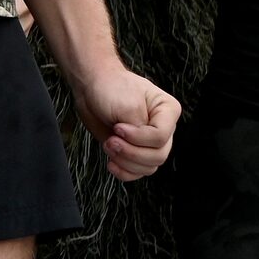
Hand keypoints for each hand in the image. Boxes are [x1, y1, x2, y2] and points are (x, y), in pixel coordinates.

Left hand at [73, 61, 180, 180]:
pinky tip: (111, 164)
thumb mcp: (128, 105)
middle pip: (158, 155)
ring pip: (149, 167)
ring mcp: (149, 141)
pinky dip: (124, 172)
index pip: (161, 137)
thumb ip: (139, 129)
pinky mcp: (134, 150)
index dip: (138, 137)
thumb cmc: (110, 88)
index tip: (118, 127)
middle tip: (111, 140)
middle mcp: (163, 128)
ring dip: (125, 161)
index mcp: (168, 111)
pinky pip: (138, 172)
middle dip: (131, 152)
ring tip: (108, 145)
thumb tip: (139, 150)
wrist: (91, 87)